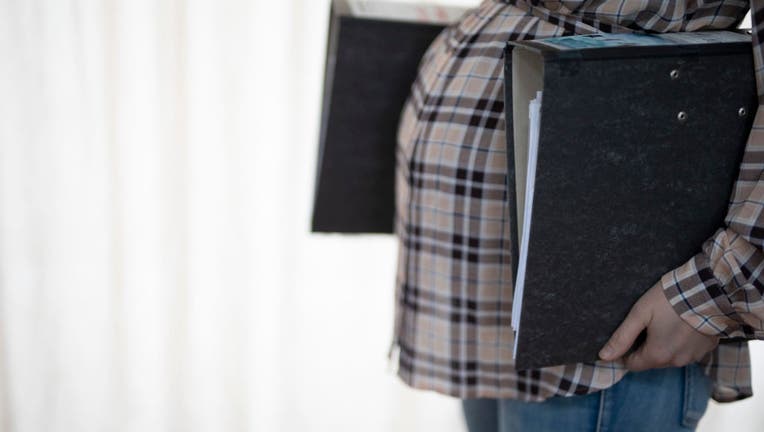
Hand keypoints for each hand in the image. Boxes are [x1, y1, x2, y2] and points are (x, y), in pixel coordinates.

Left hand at [598, 283, 718, 370]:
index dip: (625, 353)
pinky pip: (686, 351)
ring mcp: (693, 357)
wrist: (710, 291)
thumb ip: (621, 337)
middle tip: (645, 324)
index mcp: (657, 355)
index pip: (632, 365)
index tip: (626, 336)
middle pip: (651, 361)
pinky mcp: (706, 349)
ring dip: (663, 345)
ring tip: (664, 322)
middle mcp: (676, 362)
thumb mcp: (640, 314)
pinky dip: (681, 342)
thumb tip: (603, 356)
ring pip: (669, 356)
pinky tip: (681, 324)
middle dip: (644, 347)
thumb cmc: (670, 300)